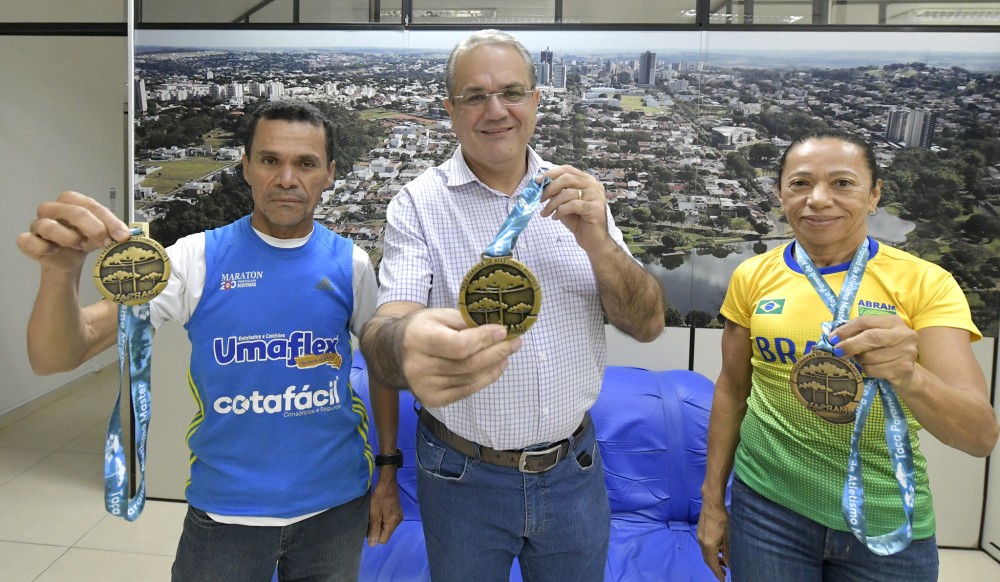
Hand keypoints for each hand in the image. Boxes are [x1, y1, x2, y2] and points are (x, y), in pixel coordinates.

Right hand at [17, 191, 130, 272]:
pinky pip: (28, 241)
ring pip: (49, 226)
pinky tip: (54, 251)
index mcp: (71, 202)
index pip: (90, 205)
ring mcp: (37, 224)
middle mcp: (52, 209)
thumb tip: (123, 235)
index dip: (108, 221)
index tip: (122, 236)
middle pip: (72, 211)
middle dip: (94, 228)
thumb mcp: (102, 234)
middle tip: (104, 242)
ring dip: (69, 239)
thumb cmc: (83, 240)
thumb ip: (112, 231)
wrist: (67, 260)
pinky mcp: (28, 241)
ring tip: (79, 246)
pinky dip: (44, 248)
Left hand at [367, 470, 402, 545]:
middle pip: (385, 534)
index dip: (374, 536)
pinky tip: (378, 512)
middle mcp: (398, 521)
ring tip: (373, 515)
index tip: (368, 527)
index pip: (383, 540)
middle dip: (376, 530)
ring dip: (378, 524)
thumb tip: (372, 545)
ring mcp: (398, 516)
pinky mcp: (397, 512)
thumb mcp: (374, 513)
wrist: (387, 481)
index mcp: (393, 523)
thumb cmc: (379, 496)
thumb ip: (373, 529)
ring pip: (386, 528)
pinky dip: (382, 520)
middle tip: (369, 520)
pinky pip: (388, 521)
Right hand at [398, 308, 522, 406]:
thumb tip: (497, 329)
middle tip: (515, 342)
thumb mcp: (439, 315)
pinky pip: (467, 390)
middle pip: (468, 364)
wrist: (394, 350)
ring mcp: (423, 387)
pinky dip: (486, 379)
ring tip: (508, 353)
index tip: (503, 331)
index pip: (459, 345)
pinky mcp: (431, 399)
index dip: (484, 339)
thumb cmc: (421, 328)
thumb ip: (465, 321)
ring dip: (495, 365)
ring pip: (470, 379)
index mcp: (418, 339)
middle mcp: (418, 366)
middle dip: (497, 352)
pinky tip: (496, 367)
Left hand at [537, 165, 610, 252]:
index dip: (551, 173)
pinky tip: (555, 218)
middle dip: (549, 188)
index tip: (537, 181)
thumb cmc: (579, 221)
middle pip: (567, 178)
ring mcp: (596, 196)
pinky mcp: (595, 208)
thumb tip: (540, 183)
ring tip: (545, 213)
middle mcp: (594, 185)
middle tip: (539, 199)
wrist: (593, 241)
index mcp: (587, 180)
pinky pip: (572, 205)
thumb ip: (557, 193)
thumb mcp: (564, 203)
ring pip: (568, 193)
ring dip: (552, 204)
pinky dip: (560, 211)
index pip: (568, 169)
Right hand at [696, 502, 729, 581]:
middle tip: (724, 574)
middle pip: (707, 560)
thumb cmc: (723, 519)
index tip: (723, 580)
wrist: (711, 503)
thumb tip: (728, 564)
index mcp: (709, 545)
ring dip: (713, 560)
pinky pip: (704, 547)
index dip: (717, 573)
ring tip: (723, 563)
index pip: (712, 564)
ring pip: (705, 554)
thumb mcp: (728, 536)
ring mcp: (699, 537)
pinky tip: (718, 550)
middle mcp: (702, 543)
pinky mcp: (699, 532)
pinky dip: (711, 552)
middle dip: (715, 568)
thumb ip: (727, 551)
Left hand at [830, 315, 918, 390]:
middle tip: (837, 351)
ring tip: (862, 360)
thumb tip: (834, 338)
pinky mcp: (904, 368)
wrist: (906, 372)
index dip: (846, 329)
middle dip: (850, 345)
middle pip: (871, 337)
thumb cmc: (885, 350)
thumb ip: (858, 333)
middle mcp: (904, 334)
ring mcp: (907, 352)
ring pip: (871, 356)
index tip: (832, 338)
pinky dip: (867, 370)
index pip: (865, 321)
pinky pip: (875, 369)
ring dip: (860, 360)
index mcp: (894, 321)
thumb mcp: (875, 337)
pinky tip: (871, 368)